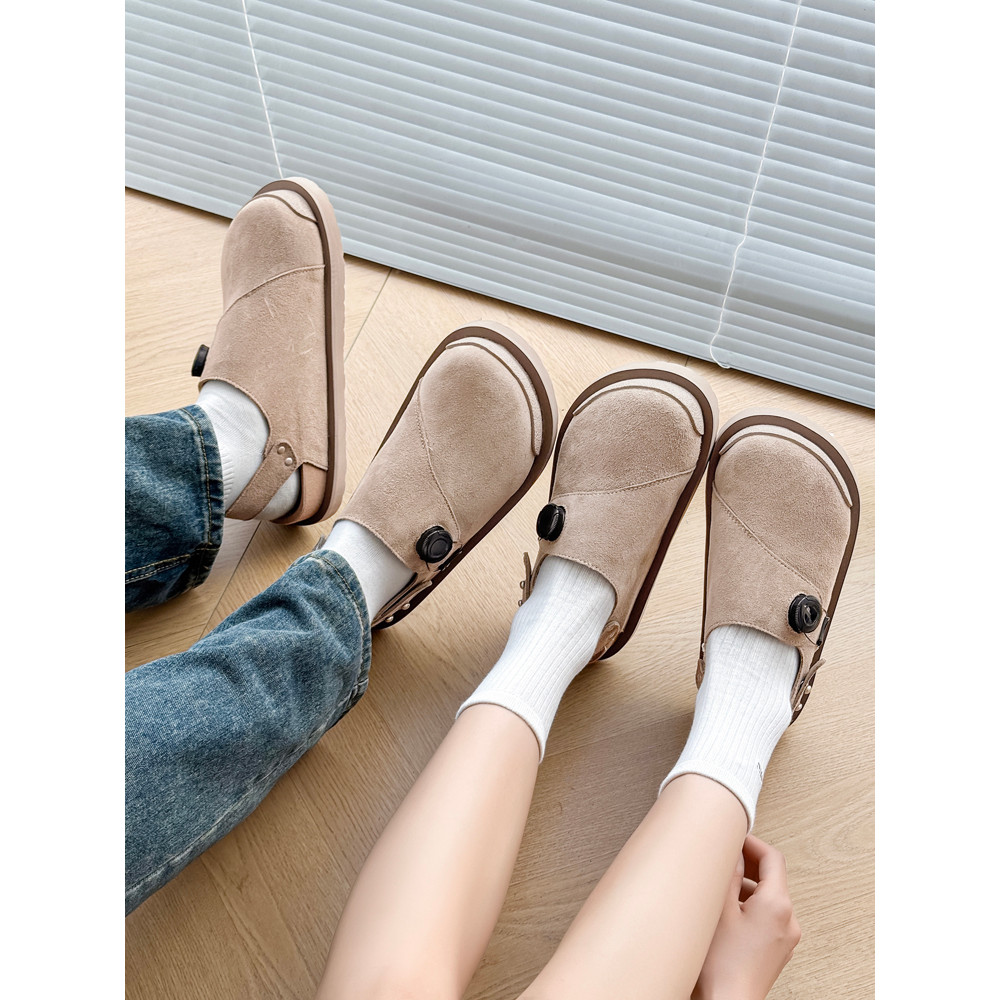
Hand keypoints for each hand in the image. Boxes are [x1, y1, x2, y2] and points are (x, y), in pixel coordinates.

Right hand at [693, 834, 801, 999]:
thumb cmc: (721, 964)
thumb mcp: (719, 907)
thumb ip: (728, 873)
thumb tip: (732, 851)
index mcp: (778, 904)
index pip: (773, 857)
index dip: (752, 842)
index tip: (735, 835)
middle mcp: (788, 920)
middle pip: (772, 877)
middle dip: (748, 863)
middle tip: (724, 857)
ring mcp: (785, 938)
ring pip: (769, 897)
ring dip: (747, 886)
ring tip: (720, 887)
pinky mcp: (777, 950)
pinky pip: (768, 916)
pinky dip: (750, 906)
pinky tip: (727, 912)